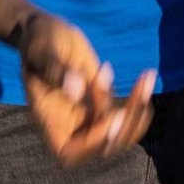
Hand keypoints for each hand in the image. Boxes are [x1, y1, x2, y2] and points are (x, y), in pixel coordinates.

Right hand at [17, 13, 154, 166]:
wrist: (47, 31)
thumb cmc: (37, 40)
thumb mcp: (42, 51)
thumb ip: (55, 71)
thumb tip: (76, 90)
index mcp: (48, 119)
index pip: (70, 152)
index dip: (92, 144)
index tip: (109, 118)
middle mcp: (69, 125)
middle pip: (102, 146)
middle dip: (123, 125)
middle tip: (136, 94)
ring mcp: (87, 117)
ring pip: (119, 133)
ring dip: (137, 111)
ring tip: (145, 78)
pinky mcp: (102, 104)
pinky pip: (125, 116)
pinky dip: (138, 102)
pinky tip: (145, 78)